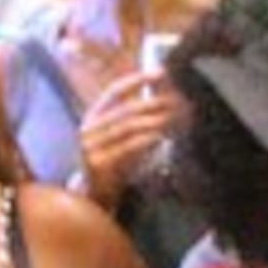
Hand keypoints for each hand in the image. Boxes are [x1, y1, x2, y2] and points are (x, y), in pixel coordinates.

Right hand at [72, 63, 181, 207]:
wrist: (94, 194)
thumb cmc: (114, 162)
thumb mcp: (122, 137)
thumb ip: (136, 119)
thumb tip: (166, 97)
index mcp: (94, 116)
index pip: (115, 91)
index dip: (137, 80)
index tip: (161, 73)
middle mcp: (89, 128)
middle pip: (126, 109)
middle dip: (154, 102)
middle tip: (178, 99)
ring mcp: (90, 145)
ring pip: (128, 126)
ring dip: (154, 120)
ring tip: (174, 117)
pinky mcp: (97, 163)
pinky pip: (126, 147)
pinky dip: (146, 140)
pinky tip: (161, 136)